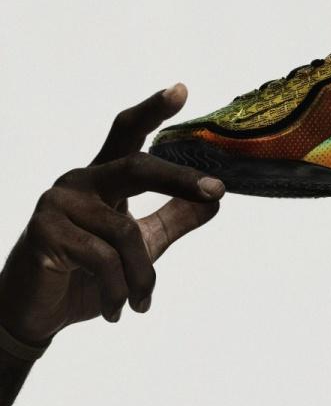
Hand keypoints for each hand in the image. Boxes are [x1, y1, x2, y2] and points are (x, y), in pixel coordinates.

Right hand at [0, 85, 224, 344]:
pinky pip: (102, 258)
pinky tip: (117, 310)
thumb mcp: (142, 245)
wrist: (38, 315)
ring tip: (142, 302)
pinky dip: (118, 289)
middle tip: (214, 192)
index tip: (181, 90)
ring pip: (125, 231)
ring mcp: (59, 204)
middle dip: (178, 178)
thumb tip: (217, 201)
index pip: (127, 135)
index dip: (152, 110)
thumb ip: (173, 219)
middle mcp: (80, 181)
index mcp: (103, 178)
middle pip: (135, 166)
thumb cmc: (88, 273)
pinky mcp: (44, 232)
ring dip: (142, 274)